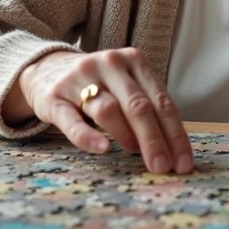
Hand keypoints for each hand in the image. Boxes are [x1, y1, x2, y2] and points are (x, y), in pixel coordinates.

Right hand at [9, 48, 194, 174]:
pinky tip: (102, 149)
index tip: (183, 163)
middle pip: (138, 106)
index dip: (175, 134)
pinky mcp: (55, 96)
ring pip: (109, 109)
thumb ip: (148, 106)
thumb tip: (173, 150)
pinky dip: (88, 136)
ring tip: (134, 153)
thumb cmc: (97, 84)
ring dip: (126, 135)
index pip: (161, 101)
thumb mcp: (126, 84)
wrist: (45, 68)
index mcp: (134, 60)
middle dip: (154, 140)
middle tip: (163, 167)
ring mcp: (80, 78)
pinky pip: (73, 120)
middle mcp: (110, 64)